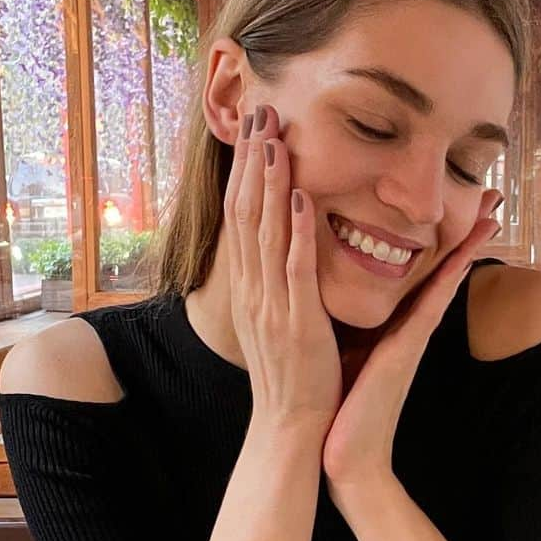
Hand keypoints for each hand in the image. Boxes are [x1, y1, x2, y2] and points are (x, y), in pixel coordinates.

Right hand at [224, 104, 342, 440]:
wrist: (292, 429)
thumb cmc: (295, 381)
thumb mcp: (279, 326)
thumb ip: (280, 289)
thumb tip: (284, 256)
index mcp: (252, 291)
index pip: (242, 219)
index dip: (246, 173)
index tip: (254, 133)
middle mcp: (255, 292)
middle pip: (246, 213)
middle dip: (253, 161)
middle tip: (259, 111)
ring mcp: (273, 306)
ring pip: (265, 231)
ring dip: (270, 180)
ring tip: (275, 136)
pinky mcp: (297, 323)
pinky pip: (293, 269)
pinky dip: (294, 231)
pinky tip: (298, 196)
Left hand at [322, 190, 503, 501]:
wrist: (348, 460)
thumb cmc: (344, 409)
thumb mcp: (348, 355)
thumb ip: (353, 328)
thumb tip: (339, 301)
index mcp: (395, 329)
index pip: (421, 276)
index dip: (441, 243)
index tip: (458, 212)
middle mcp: (410, 331)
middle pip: (443, 272)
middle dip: (466, 236)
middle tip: (491, 198)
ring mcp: (413, 341)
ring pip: (443, 283)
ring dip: (467, 248)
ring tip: (488, 213)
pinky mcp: (406, 354)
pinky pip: (428, 309)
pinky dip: (445, 281)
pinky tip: (460, 258)